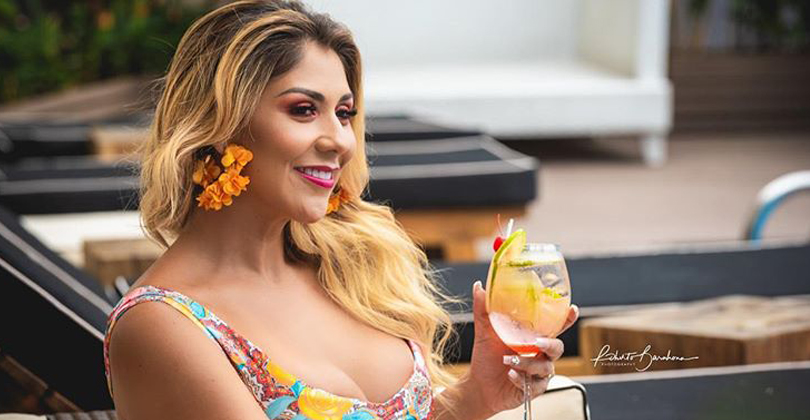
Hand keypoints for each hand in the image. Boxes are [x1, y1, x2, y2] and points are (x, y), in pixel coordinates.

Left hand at [459, 280, 578, 416]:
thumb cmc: (486, 356)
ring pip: (545, 367)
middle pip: (557, 347)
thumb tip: (479, 286)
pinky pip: (535, 385)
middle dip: (549, 344)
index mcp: (532, 337)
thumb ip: (484, 310)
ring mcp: (538, 372)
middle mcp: (539, 354)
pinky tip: (510, 374)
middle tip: (536, 343)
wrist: (479, 385)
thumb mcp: (484, 331)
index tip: (572, 309)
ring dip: (528, 363)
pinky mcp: (533, 389)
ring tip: (508, 360)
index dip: (566, 319)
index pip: (555, 326)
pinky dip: (521, 378)